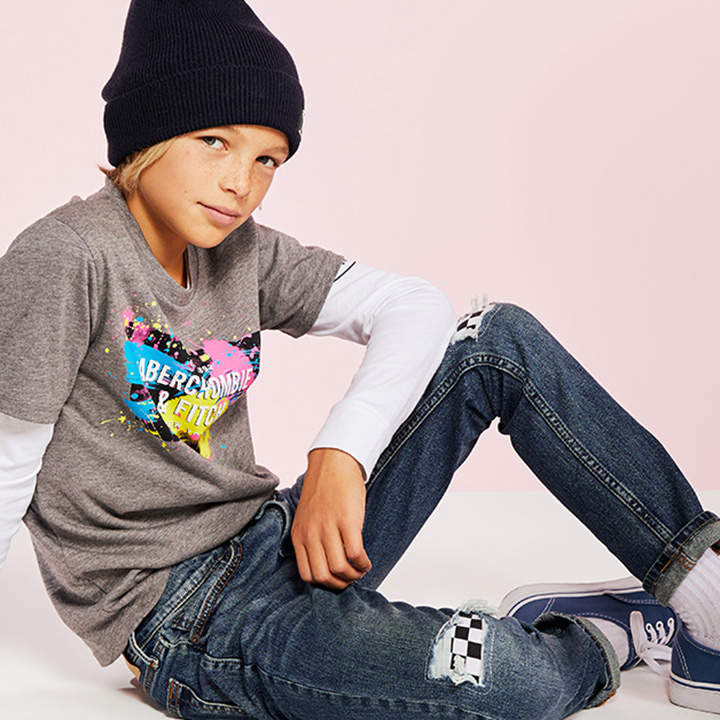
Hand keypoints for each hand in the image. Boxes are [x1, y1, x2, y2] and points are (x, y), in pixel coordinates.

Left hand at [291, 448, 371, 590]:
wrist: (334, 461)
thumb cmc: (324, 488)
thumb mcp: (307, 517)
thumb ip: (311, 539)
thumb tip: (327, 564)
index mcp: (299, 534)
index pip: (307, 575)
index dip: (324, 584)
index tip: (336, 580)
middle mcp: (311, 533)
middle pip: (323, 576)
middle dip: (340, 584)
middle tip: (350, 578)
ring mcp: (328, 527)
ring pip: (339, 568)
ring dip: (353, 575)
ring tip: (360, 569)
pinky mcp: (347, 520)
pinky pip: (355, 553)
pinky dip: (363, 563)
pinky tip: (366, 560)